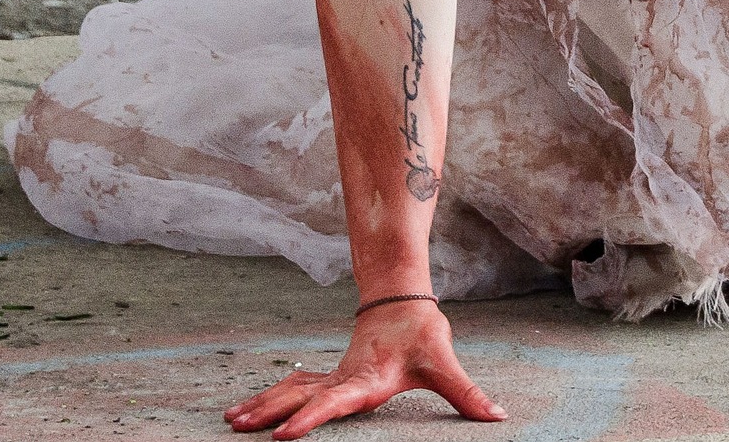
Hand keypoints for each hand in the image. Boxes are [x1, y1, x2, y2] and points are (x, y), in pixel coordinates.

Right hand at [223, 301, 504, 438]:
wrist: (403, 300)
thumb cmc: (422, 332)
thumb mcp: (444, 363)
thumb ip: (466, 393)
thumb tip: (497, 416)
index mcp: (366, 379)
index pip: (333, 402)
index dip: (308, 419)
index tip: (280, 435)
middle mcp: (344, 378)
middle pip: (300, 397)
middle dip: (269, 412)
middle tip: (236, 427)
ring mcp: (334, 375)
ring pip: (292, 390)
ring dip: (263, 403)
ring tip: (231, 420)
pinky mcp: (331, 375)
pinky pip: (296, 387)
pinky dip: (273, 397)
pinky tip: (250, 408)